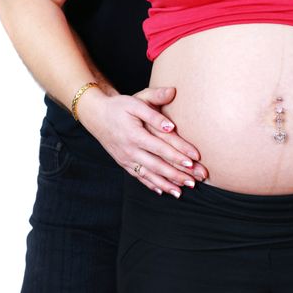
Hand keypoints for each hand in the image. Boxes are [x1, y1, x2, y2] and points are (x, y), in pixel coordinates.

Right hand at [78, 86, 207, 197]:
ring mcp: (126, 159)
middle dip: (177, 174)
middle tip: (195, 181)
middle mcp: (130, 149)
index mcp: (135, 134)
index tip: (193, 161)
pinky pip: (140, 177)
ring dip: (167, 184)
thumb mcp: (136, 101)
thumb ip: (155, 104)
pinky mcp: (124, 163)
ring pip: (149, 174)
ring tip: (183, 191)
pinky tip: (165, 191)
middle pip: (157, 165)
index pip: (160, 147)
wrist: (97, 115)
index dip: (177, 155)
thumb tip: (171, 123)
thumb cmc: (120, 106)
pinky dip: (153, 185)